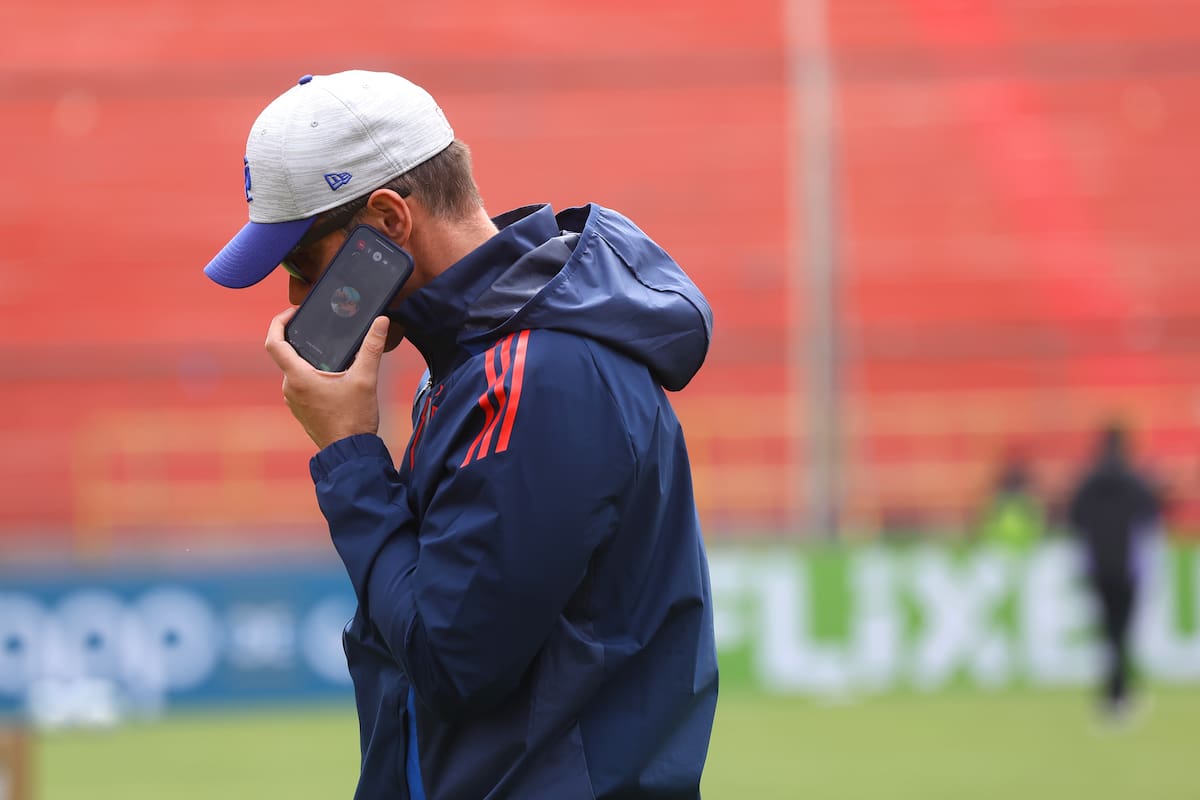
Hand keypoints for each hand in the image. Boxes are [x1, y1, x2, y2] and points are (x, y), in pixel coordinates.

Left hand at [264, 308, 389, 449]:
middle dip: (304, 341)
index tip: (293, 312)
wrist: (350, 453)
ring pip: (296, 371)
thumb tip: (381, 322)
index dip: (279, 322)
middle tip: (322, 332)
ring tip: (333, 355)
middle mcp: (290, 388)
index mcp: (298, 377)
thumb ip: (372, 348)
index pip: (274, 342)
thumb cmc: (354, 420)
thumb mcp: (366, 379)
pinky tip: (334, 378)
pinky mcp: (301, 410)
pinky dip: (313, 376)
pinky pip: (301, 386)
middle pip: (287, 355)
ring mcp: (294, 401)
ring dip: (310, 361)